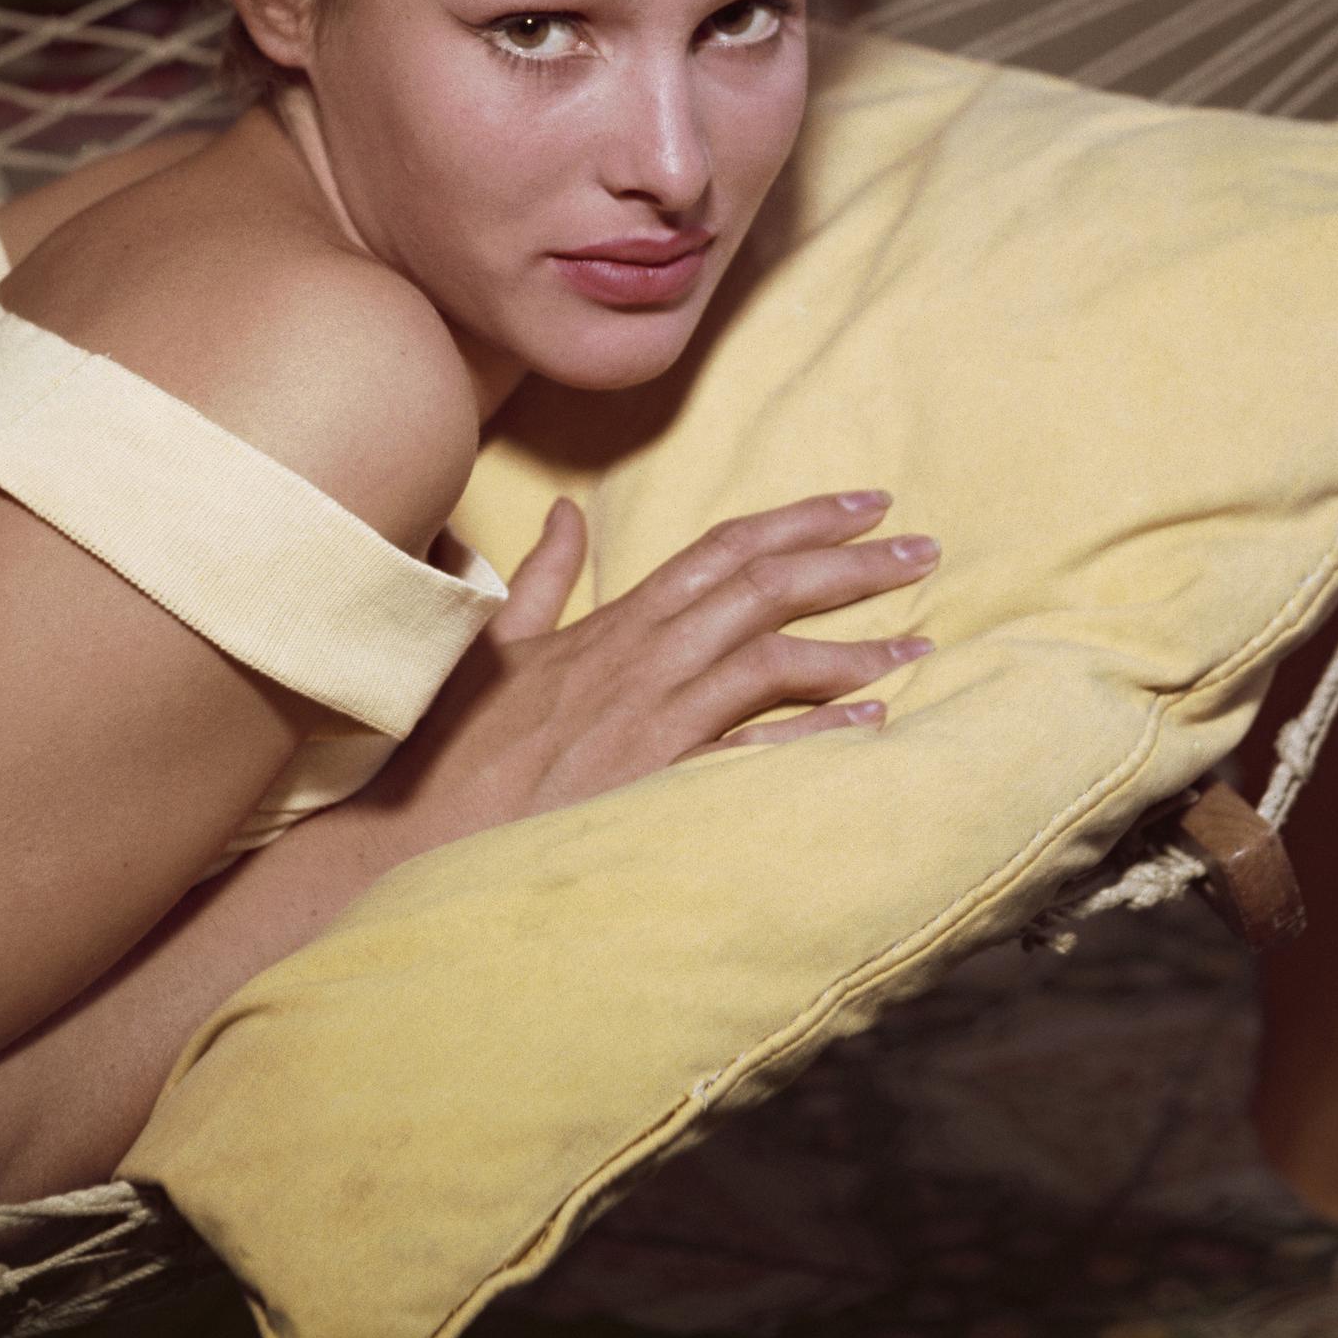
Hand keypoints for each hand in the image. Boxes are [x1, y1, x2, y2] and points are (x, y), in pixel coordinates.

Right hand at [363, 491, 938, 848]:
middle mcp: (642, 657)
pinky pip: (750, 750)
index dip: (800, 520)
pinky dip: (814, 734)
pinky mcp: (653, 781)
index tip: (865, 503)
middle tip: (925, 547)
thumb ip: (540, 578)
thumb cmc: (453, 748)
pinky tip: (871, 729)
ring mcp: (650, 718)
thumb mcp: (494, 645)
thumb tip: (563, 513)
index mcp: (614, 622)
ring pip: (769, 658)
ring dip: (853, 649)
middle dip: (852, 561)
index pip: (723, 548)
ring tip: (921, 645)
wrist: (411, 834)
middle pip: (763, 586)